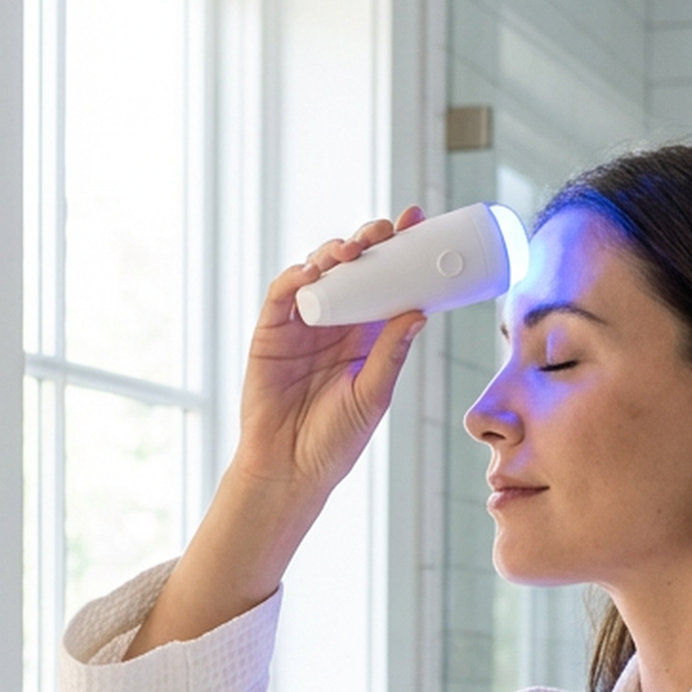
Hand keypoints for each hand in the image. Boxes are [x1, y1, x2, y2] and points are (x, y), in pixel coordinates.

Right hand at [234, 208, 427, 500]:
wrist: (289, 469)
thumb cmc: (335, 441)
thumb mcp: (373, 395)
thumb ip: (391, 354)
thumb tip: (419, 312)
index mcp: (368, 335)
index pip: (387, 282)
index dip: (401, 250)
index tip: (417, 222)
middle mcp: (337, 323)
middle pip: (354, 268)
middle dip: (370, 242)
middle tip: (386, 231)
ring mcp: (303, 324)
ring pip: (320, 271)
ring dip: (335, 252)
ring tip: (353, 251)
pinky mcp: (272, 331)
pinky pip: (283, 293)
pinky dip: (297, 276)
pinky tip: (314, 271)